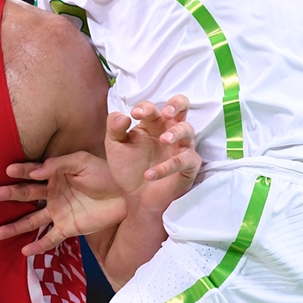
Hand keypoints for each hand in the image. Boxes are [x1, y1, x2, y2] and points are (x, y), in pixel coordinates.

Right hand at [0, 152, 127, 255]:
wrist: (126, 194)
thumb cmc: (105, 173)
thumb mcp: (82, 162)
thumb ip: (58, 165)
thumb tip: (35, 172)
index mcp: (54, 175)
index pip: (32, 173)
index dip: (20, 172)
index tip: (6, 171)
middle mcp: (52, 194)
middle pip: (26, 196)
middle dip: (8, 196)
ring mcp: (58, 212)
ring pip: (32, 221)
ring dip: (15, 226)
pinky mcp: (68, 228)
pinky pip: (50, 239)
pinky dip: (38, 246)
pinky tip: (24, 251)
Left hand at [106, 95, 199, 213]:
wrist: (135, 198)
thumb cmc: (128, 168)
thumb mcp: (115, 146)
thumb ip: (114, 128)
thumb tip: (124, 115)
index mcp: (151, 124)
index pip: (152, 108)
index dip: (145, 108)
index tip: (135, 114)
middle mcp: (168, 131)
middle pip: (182, 107)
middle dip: (176, 104)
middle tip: (166, 113)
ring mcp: (180, 147)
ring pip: (188, 130)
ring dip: (176, 132)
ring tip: (163, 139)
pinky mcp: (188, 166)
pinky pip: (185, 161)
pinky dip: (168, 166)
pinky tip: (149, 174)